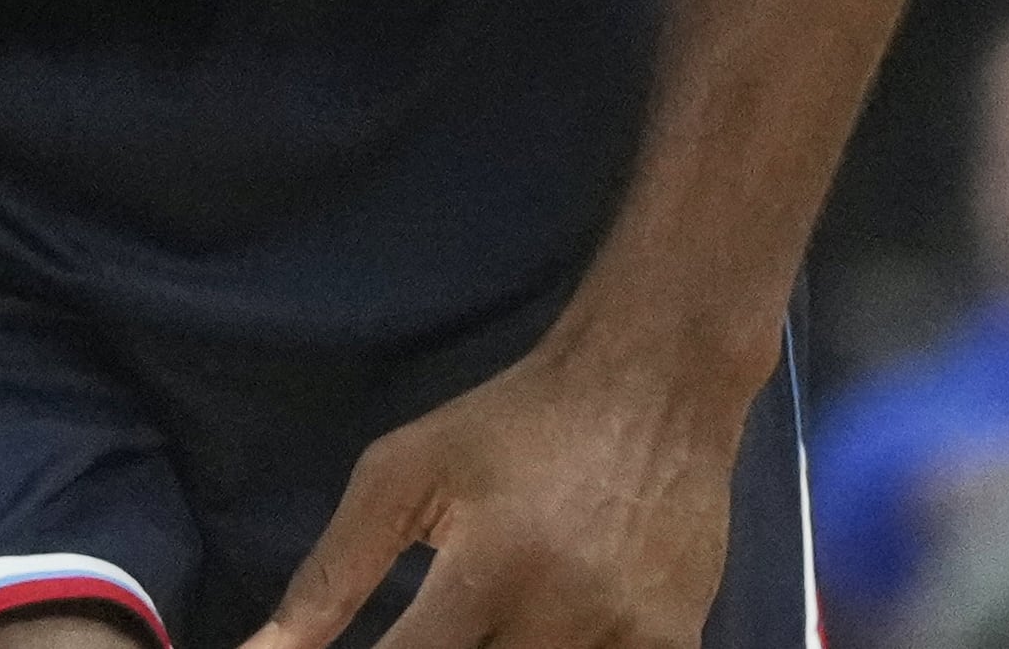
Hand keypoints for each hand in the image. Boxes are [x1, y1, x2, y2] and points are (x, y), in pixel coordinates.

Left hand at [237, 326, 753, 648]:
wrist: (651, 385)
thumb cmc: (511, 425)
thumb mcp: (403, 475)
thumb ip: (332, 574)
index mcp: (486, 572)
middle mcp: (562, 617)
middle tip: (432, 632)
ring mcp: (628, 639)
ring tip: (485, 619)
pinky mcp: (676, 647)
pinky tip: (542, 629)